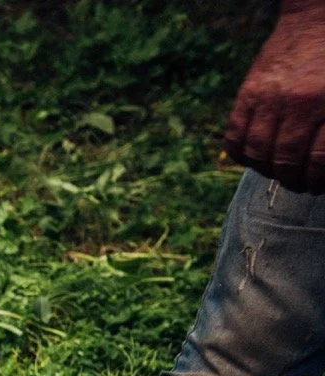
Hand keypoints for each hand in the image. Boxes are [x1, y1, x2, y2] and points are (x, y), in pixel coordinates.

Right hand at [224, 1, 324, 192]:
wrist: (319, 16)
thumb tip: (323, 163)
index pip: (317, 161)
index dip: (317, 180)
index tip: (318, 184)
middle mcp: (297, 103)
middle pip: (286, 161)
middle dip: (294, 180)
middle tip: (301, 184)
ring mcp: (268, 98)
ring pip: (257, 153)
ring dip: (267, 171)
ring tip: (279, 173)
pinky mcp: (248, 92)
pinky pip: (234, 136)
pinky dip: (242, 155)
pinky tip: (255, 159)